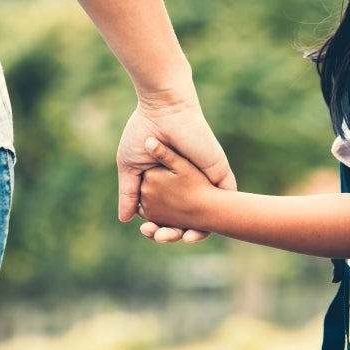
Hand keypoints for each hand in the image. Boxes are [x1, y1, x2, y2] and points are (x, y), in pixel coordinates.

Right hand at [116, 91, 235, 241]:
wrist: (165, 111)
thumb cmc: (143, 133)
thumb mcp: (131, 167)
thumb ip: (129, 193)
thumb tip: (124, 219)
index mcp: (167, 183)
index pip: (165, 214)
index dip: (157, 227)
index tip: (147, 232)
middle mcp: (187, 185)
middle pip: (185, 219)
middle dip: (173, 233)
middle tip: (160, 237)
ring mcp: (204, 181)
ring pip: (205, 216)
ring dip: (194, 232)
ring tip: (181, 238)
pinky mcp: (219, 175)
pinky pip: (225, 204)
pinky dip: (216, 221)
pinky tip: (201, 232)